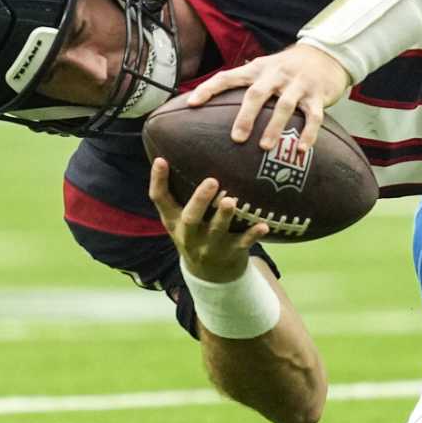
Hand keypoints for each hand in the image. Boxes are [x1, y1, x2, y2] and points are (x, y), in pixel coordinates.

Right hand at [149, 157, 266, 282]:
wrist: (209, 274)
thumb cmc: (196, 232)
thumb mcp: (180, 217)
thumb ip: (182, 191)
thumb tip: (184, 148)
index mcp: (174, 221)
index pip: (160, 200)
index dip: (158, 180)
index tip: (161, 159)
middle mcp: (189, 234)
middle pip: (190, 218)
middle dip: (200, 201)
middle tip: (212, 181)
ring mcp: (210, 246)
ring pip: (217, 231)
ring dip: (224, 216)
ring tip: (231, 200)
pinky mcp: (231, 253)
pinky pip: (243, 243)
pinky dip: (253, 235)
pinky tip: (264, 225)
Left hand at [184, 44, 352, 152]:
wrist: (326, 55)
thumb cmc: (287, 68)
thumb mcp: (264, 68)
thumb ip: (243, 83)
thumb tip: (208, 104)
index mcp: (258, 69)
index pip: (228, 76)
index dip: (208, 88)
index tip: (191, 104)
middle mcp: (276, 75)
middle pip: (257, 93)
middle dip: (246, 116)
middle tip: (237, 138)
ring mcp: (298, 84)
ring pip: (285, 105)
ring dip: (275, 127)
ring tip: (265, 147)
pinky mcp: (318, 95)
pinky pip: (314, 116)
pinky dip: (308, 133)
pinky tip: (301, 150)